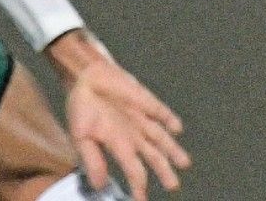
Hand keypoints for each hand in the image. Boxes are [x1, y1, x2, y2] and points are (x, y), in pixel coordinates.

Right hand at [49, 31, 189, 199]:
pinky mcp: (147, 101)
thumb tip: (98, 185)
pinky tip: (176, 129)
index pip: (133, 171)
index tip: (141, 200)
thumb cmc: (83, 108)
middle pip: (154, 157)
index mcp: (118, 146)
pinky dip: (169, 119)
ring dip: (173, 150)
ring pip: (162, 138)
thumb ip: (92, 160)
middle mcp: (134, 135)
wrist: (86, 77)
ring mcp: (142, 118)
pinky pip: (161, 112)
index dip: (138, 187)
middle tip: (173, 186)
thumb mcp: (81, 137)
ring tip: (184, 163)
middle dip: (164, 171)